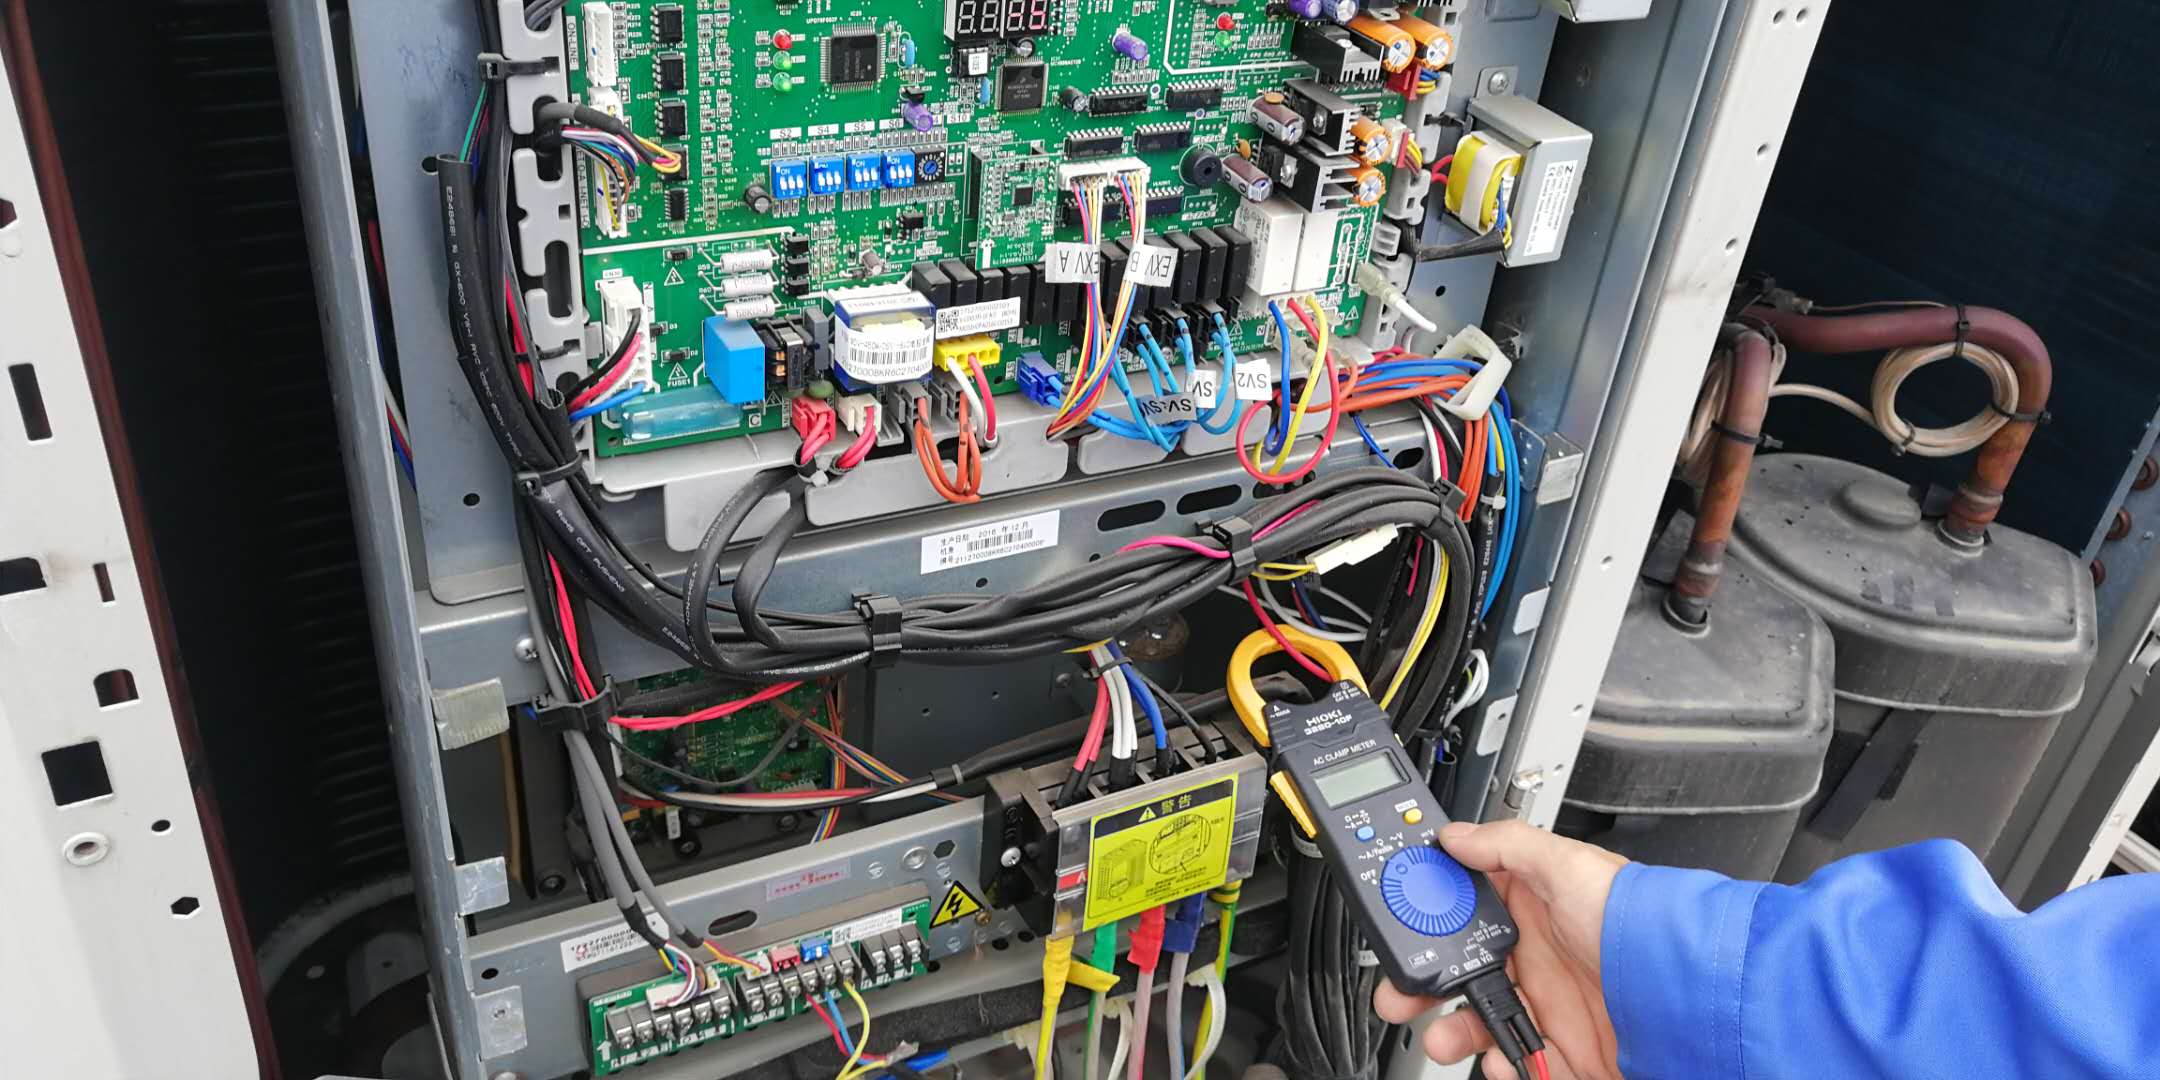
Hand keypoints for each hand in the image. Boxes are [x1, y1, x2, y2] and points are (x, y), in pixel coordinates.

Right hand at [1374, 820, 1627, 1079]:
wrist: (1684, 991)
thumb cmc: (1637, 921)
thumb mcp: (1569, 865)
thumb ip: (1508, 845)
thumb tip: (1457, 834)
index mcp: (1531, 911)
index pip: (1466, 915)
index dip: (1430, 924)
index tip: (1401, 932)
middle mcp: (1537, 958)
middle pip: (1463, 975)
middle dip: (1425, 988)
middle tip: (1399, 997)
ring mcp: (1550, 1005)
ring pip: (1483, 1022)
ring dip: (1455, 1033)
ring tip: (1442, 1040)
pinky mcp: (1566, 1050)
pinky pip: (1521, 1063)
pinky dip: (1502, 1066)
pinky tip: (1499, 1059)